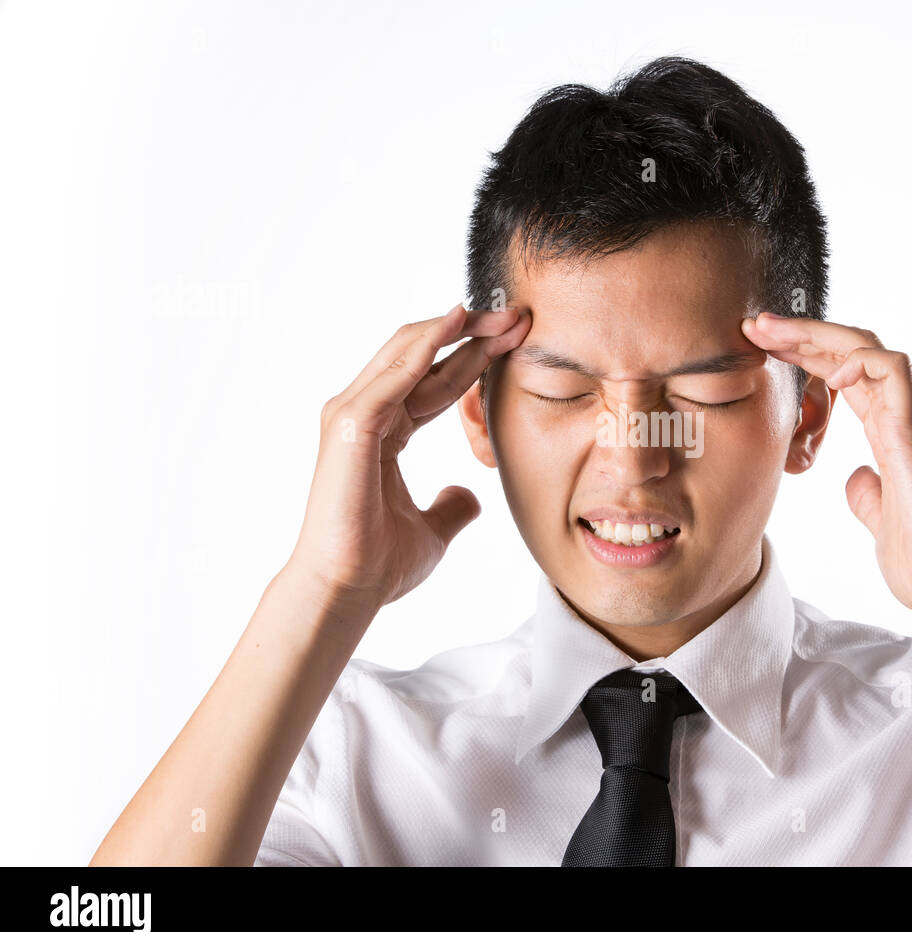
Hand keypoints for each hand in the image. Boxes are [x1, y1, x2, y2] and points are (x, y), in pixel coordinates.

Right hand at [289, 303, 530, 610]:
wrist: (348, 590)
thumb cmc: (378, 564)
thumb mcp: (432, 529)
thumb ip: (451, 507)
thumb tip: (469, 497)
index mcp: (382, 432)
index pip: (433, 380)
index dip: (473, 359)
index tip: (515, 342)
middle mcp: (363, 414)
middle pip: (422, 356)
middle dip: (471, 334)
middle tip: (516, 316)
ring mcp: (352, 415)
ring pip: (407, 352)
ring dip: (456, 330)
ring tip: (501, 315)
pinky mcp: (351, 423)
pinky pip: (395, 373)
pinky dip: (426, 344)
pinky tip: (457, 324)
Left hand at [742, 312, 911, 616]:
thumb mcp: (880, 520)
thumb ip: (868, 495)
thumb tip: (855, 478)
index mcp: (894, 432)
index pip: (846, 375)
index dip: (805, 356)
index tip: (762, 347)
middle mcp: (906, 416)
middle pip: (852, 352)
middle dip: (801, 334)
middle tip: (755, 326)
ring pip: (870, 348)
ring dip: (817, 335)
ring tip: (771, 331)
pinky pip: (895, 370)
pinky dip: (861, 359)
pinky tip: (829, 369)